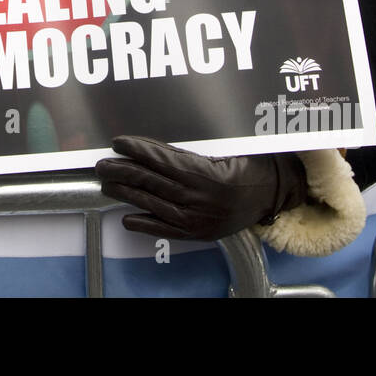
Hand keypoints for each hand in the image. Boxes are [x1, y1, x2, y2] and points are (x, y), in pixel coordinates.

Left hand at [96, 136, 307, 240]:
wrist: (273, 192)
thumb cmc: (249, 164)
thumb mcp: (222, 150)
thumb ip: (187, 152)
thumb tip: (150, 149)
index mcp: (205, 173)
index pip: (160, 160)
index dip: (137, 150)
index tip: (118, 142)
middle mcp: (199, 197)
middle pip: (151, 181)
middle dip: (122, 171)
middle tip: (102, 164)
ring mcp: (197, 217)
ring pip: (153, 203)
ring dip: (126, 193)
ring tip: (107, 184)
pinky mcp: (198, 233)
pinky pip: (166, 229)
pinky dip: (144, 224)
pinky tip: (127, 218)